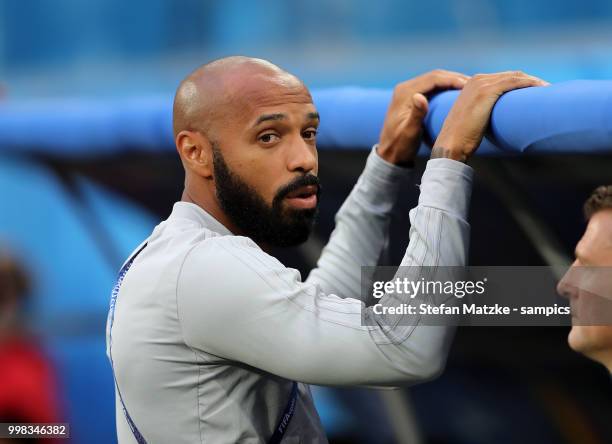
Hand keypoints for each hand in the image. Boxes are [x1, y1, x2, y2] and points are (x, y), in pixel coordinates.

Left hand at [378, 70, 468, 165]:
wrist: (390, 153)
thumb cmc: (400, 146)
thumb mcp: (409, 132)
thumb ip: (416, 115)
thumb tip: (421, 96)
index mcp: (404, 93)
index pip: (433, 78)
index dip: (452, 79)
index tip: (469, 85)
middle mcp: (405, 88)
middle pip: (435, 76)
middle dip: (455, 78)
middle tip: (475, 83)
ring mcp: (408, 91)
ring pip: (435, 80)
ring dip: (452, 81)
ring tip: (470, 87)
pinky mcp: (412, 97)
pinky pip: (432, 87)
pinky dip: (446, 87)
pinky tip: (458, 93)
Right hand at [432, 71, 548, 161]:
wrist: (451, 144)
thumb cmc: (462, 138)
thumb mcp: (472, 119)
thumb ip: (481, 113)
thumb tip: (500, 121)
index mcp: (471, 84)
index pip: (503, 78)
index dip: (521, 83)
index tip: (535, 92)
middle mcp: (476, 80)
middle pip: (512, 75)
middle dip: (530, 81)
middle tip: (546, 92)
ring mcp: (481, 84)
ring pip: (515, 76)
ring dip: (534, 82)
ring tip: (548, 91)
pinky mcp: (487, 91)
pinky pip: (514, 82)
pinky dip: (530, 83)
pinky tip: (541, 89)